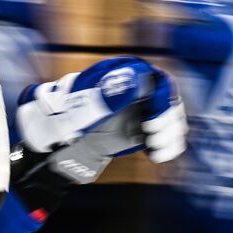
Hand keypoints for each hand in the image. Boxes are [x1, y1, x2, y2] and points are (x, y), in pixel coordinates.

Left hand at [16, 56, 186, 183]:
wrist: (60, 142)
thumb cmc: (68, 117)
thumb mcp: (86, 105)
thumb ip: (108, 95)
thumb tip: (133, 82)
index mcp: (126, 76)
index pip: (159, 81)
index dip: (162, 100)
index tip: (150, 121)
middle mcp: (139, 91)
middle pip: (170, 102)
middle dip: (168, 122)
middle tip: (152, 137)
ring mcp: (143, 111)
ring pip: (173, 121)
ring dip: (170, 136)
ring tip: (155, 149)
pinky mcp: (145, 131)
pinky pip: (168, 137)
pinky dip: (167, 147)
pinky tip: (155, 156)